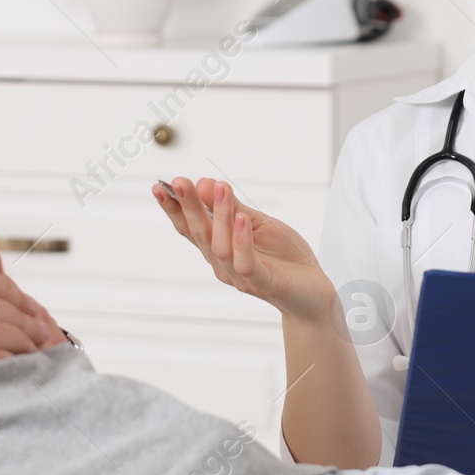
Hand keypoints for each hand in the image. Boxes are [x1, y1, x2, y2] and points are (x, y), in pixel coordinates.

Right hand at [0, 198, 63, 374]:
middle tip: (42, 326)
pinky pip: (9, 361)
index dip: (13, 292)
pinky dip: (20, 367)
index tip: (24, 298)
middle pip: (15, 309)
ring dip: (30, 342)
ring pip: (19, 335)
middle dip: (29, 318)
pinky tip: (24, 372)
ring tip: (39, 349)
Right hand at [152, 177, 334, 322]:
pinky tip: (241, 218)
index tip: (160, 186)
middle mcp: (223, 264)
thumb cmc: (284, 257)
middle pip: (200, 234)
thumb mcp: (257, 224)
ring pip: (220, 246)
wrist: (314, 292)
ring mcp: (240, 275)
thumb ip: (233, 208)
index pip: (190, 227)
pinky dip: (242, 240)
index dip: (174, 209)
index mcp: (219, 248)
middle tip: (181, 182)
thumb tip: (207, 183)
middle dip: (188, 207)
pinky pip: (246, 262)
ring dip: (219, 215)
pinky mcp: (262, 282)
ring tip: (220, 187)